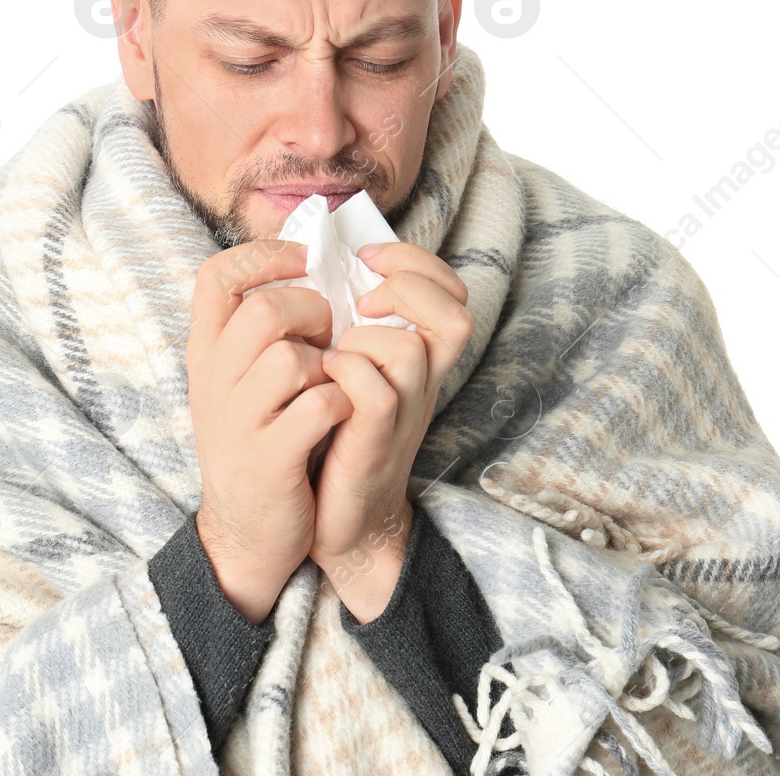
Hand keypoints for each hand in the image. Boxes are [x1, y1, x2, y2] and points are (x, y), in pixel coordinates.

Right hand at [187, 238, 353, 623]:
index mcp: (205, 355)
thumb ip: (256, 330)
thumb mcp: (238, 381)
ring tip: (330, 381)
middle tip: (327, 337)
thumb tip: (304, 267)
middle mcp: (213, 383)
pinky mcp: (271, 459)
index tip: (302, 263)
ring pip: (292, 358)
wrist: (246, 532)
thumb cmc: (258, 441)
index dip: (264, 257)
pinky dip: (342, 403)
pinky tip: (339, 414)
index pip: (215, 278)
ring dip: (329, 364)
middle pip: (263, 311)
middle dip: (312, 314)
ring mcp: (239, 422)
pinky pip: (320, 406)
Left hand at [310, 241, 473, 621]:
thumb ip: (355, 325)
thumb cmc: (338, 438)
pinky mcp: (377, 440)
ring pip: (409, 349)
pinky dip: (346, 371)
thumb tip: (323, 261)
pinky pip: (377, 391)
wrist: (342, 521)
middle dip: (407, 286)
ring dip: (363, 337)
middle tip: (362, 298)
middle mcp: (424, 381)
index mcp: (421, 357)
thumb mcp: (355, 371)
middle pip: (456, 312)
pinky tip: (323, 377)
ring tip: (334, 350)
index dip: (417, 260)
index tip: (368, 256)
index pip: (452, 291)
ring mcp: (405, 412)